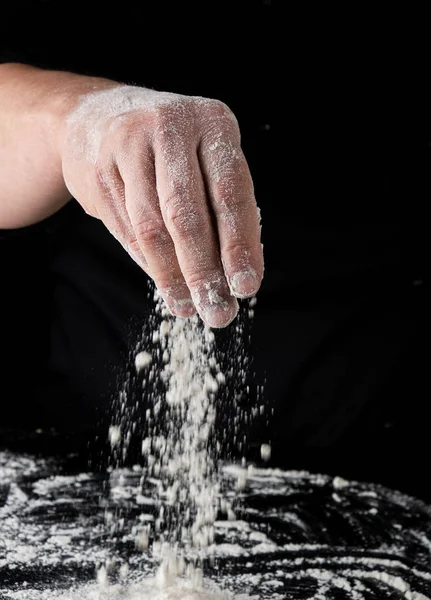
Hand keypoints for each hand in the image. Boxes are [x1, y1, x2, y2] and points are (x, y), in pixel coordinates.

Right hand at [60, 85, 262, 327]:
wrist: (99, 115)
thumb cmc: (173, 148)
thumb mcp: (207, 158)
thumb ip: (224, 206)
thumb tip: (238, 275)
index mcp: (212, 121)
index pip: (230, 193)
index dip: (239, 245)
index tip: (246, 287)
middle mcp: (170, 127)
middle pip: (187, 214)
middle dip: (203, 271)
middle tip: (217, 312)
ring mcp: (128, 146)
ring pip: (152, 227)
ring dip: (172, 276)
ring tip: (188, 308)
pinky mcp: (99, 170)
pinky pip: (127, 229)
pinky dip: (149, 263)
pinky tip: (165, 283)